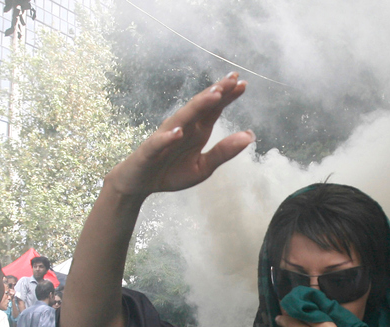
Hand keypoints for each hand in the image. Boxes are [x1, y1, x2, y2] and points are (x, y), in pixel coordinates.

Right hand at [106, 74, 252, 197]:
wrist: (139, 184)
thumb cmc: (171, 172)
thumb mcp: (203, 167)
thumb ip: (224, 152)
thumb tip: (250, 136)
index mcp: (197, 131)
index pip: (214, 109)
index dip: (227, 96)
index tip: (242, 83)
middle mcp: (182, 128)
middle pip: (200, 107)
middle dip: (216, 92)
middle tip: (232, 78)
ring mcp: (165, 137)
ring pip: (182, 118)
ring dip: (197, 107)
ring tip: (214, 95)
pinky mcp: (149, 151)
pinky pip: (159, 143)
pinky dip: (167, 138)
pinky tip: (178, 133)